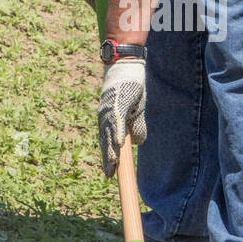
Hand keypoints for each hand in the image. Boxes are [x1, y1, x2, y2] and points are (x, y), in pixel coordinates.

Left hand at [98, 59, 146, 176]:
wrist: (125, 65)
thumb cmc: (129, 87)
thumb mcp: (135, 110)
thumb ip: (136, 126)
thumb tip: (137, 142)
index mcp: (109, 120)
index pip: (107, 143)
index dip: (109, 158)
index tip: (110, 174)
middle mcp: (106, 117)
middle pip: (106, 142)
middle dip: (108, 159)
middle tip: (109, 176)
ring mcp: (110, 110)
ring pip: (109, 133)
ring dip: (111, 149)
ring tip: (113, 165)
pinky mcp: (117, 102)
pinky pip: (117, 120)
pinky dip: (118, 132)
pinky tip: (119, 144)